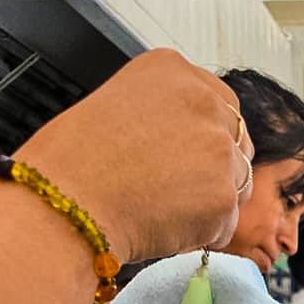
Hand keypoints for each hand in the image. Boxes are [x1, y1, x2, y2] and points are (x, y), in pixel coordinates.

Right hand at [19, 50, 253, 262]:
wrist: (66, 204)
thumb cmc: (72, 163)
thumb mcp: (115, 105)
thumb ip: (159, 114)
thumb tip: (183, 142)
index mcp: (172, 70)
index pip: (220, 103)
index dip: (208, 136)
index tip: (190, 156)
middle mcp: (203, 102)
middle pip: (236, 141)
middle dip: (217, 169)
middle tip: (180, 191)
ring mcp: (218, 150)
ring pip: (236, 184)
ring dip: (210, 202)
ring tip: (162, 209)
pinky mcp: (223, 197)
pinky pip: (226, 223)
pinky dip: (202, 233)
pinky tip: (164, 227)